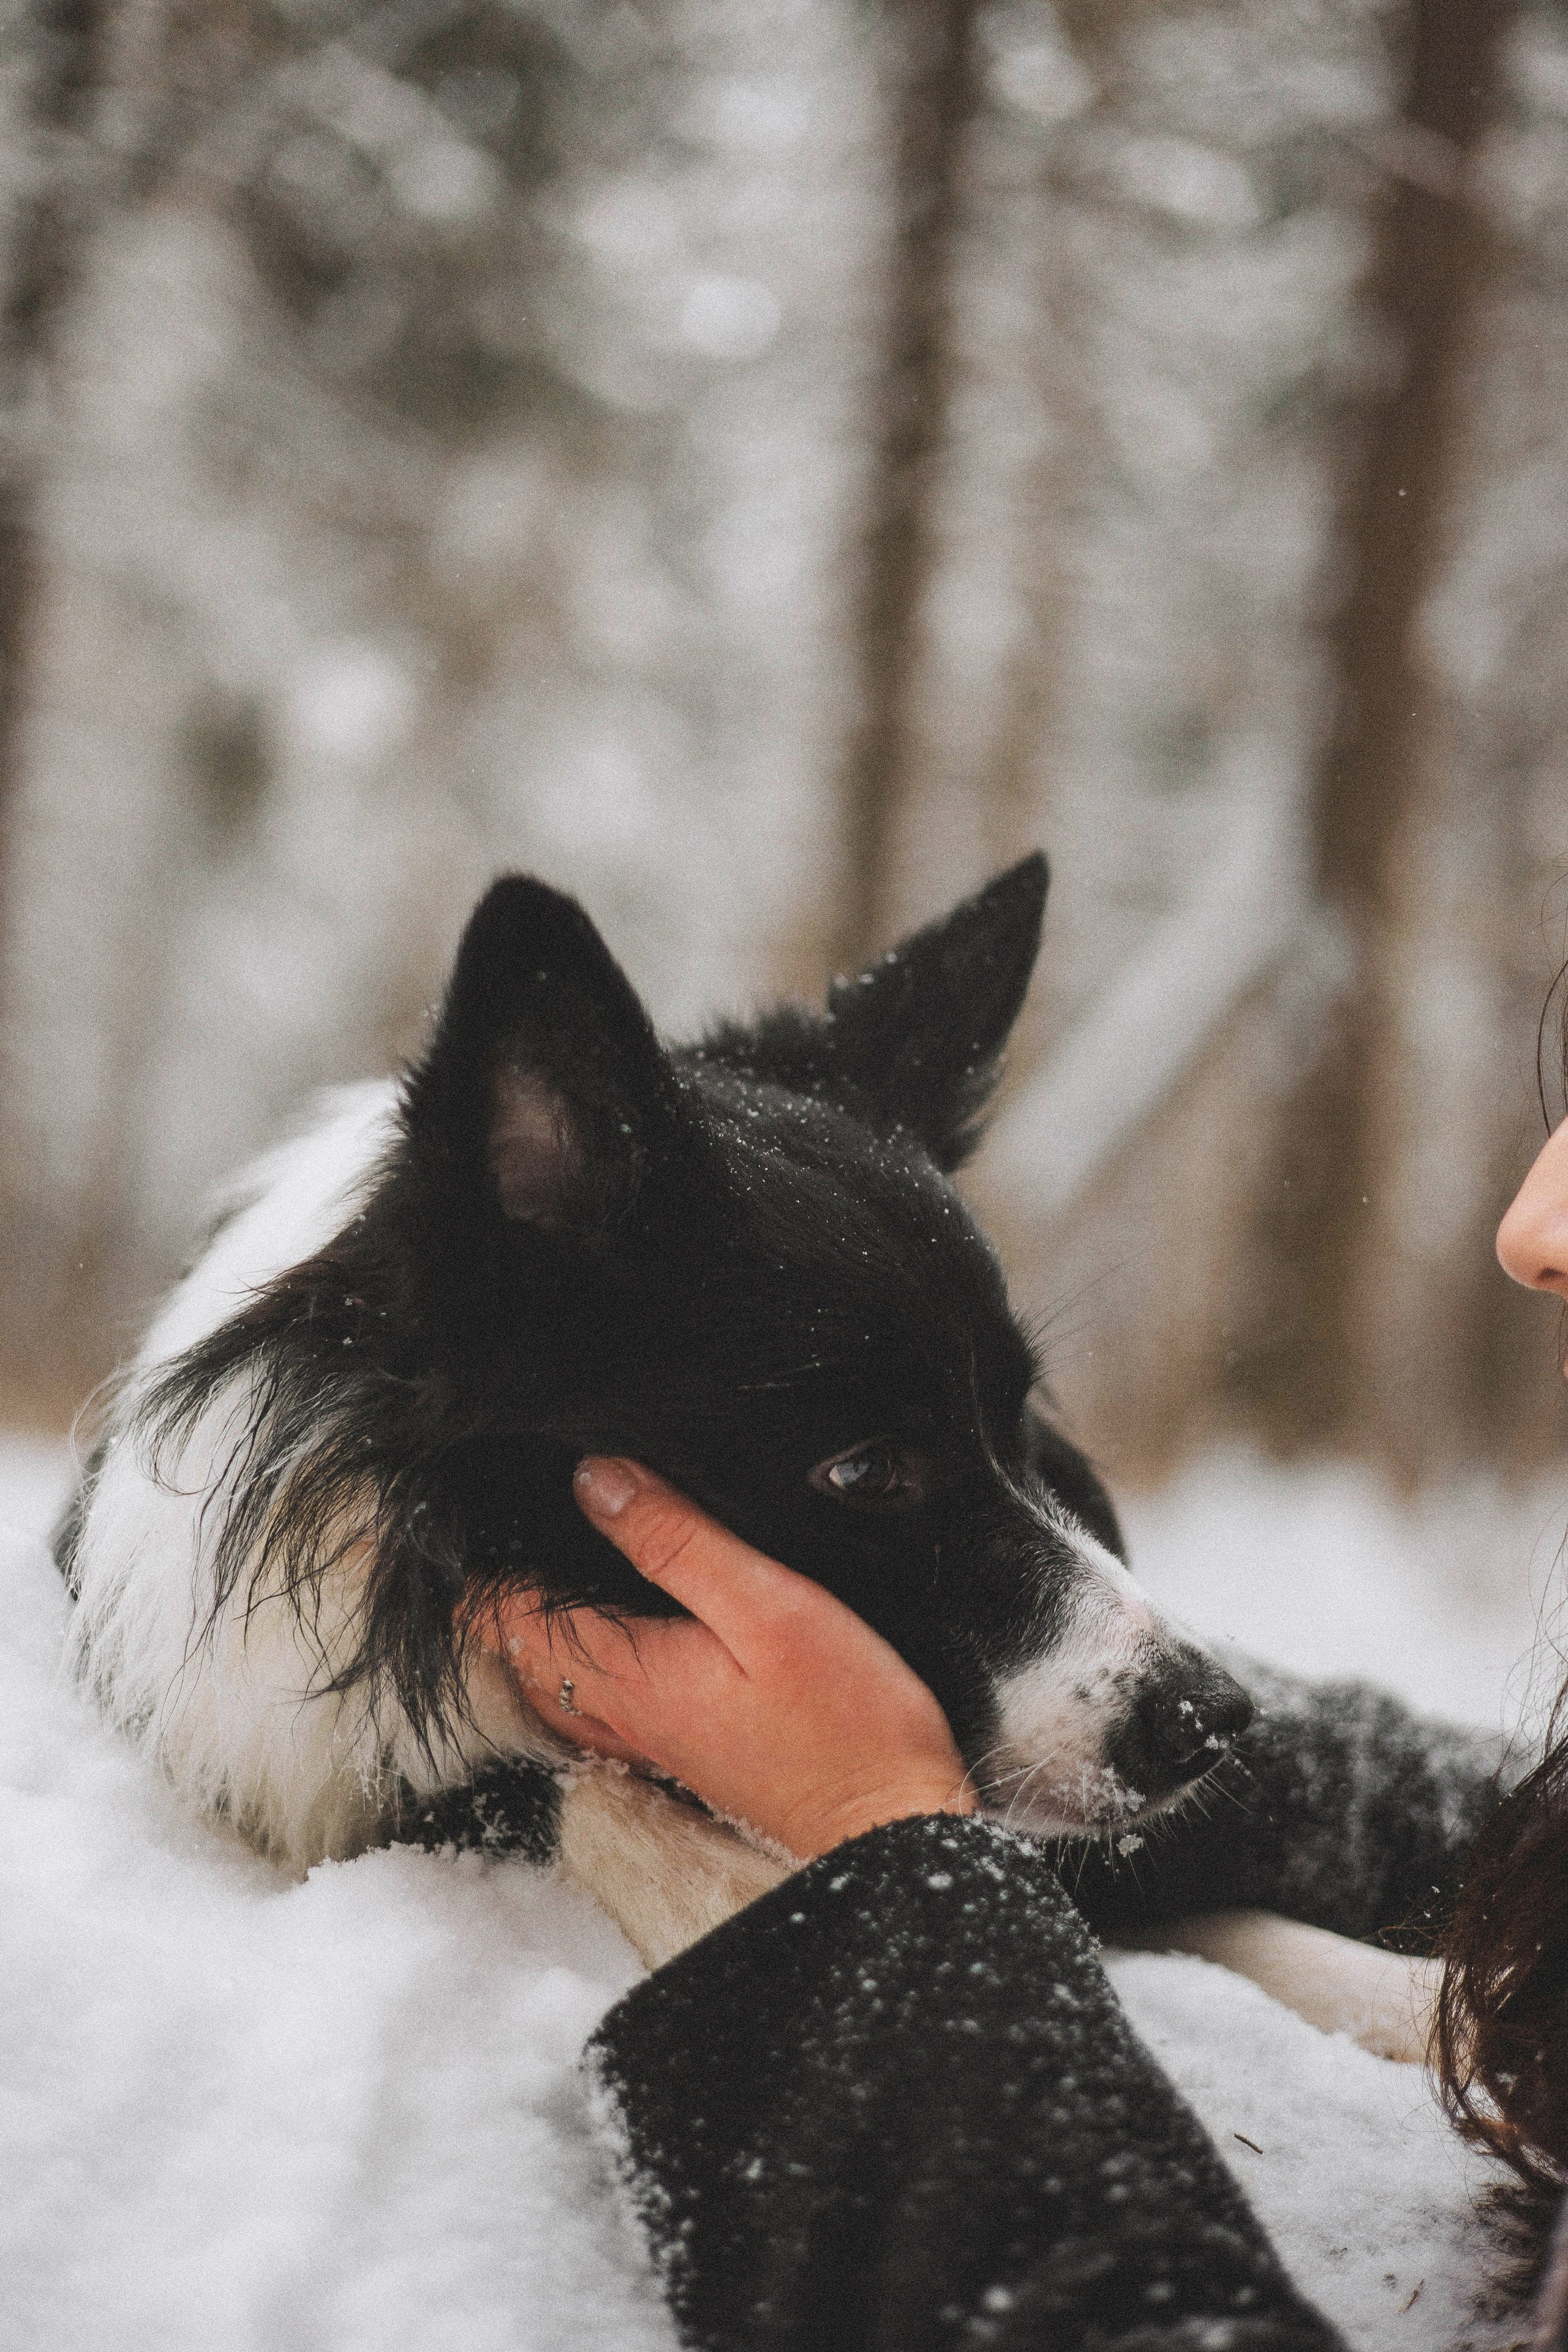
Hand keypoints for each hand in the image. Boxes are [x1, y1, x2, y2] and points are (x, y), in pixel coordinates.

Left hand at [473, 1458, 975, 1859]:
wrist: (892, 1826)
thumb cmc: (846, 1724)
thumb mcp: (766, 1605)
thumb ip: (678, 1541)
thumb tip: (596, 1480)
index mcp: (626, 1673)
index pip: (509, 1616)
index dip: (482, 1561)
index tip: (477, 1506)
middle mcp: (621, 1713)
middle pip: (516, 1649)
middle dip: (497, 1586)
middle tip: (496, 1522)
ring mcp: (650, 1737)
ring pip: (552, 1678)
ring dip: (533, 1624)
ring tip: (536, 1565)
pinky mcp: (684, 1748)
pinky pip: (597, 1699)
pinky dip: (578, 1659)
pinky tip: (606, 1632)